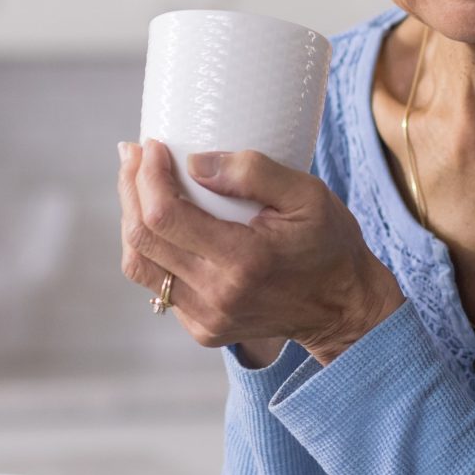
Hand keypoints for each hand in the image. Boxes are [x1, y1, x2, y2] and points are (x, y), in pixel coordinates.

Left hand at [117, 140, 405, 363]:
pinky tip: (162, 221)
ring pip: (139, 266)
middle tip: (134, 154)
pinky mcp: (203, 328)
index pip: (165, 217)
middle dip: (130, 189)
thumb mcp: (308, 194)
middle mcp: (217, 295)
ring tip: (137, 182)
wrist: (343, 308)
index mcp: (244, 261)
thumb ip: (254, 173)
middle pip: (142, 239)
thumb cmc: (329, 244)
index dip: (147, 177)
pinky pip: (157, 285)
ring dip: (131, 219)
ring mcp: (206, 318)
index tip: (152, 146)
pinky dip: (151, 249)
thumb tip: (195, 162)